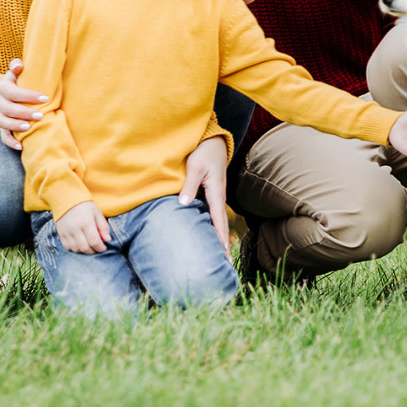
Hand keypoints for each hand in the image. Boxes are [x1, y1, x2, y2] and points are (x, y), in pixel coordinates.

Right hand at [0, 58, 47, 149]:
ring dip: (16, 126)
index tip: (45, 98)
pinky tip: (21, 146)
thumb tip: (18, 64)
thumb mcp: (15, 72)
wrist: (3, 92)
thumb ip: (16, 66)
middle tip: (40, 115)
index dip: (29, 96)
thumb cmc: (16, 81)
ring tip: (29, 127)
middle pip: (9, 109)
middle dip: (25, 113)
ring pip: (3, 123)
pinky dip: (10, 142)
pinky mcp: (0, 126)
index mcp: (2, 87)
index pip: (14, 93)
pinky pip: (3, 136)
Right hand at [56, 201, 110, 253]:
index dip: (100, 248)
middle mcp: (75, 228)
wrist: (67, 200)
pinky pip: (67, 247)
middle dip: (93, 251)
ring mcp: (66, 232)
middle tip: (97, 248)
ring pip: (76, 249)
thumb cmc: (85, 207)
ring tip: (89, 246)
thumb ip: (103, 226)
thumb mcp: (97, 213)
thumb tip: (107, 240)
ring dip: (84, 251)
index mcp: (86, 222)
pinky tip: (79, 244)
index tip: (104, 247)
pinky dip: (74, 249)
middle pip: (85, 248)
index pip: (94, 241)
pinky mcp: (60, 233)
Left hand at [180, 135, 230, 249]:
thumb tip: (183, 205)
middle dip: (222, 244)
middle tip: (223, 265)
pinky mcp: (211, 194)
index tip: (222, 254)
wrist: (213, 142)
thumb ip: (189, 186)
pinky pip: (213, 215)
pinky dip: (213, 227)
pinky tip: (208, 235)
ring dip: (218, 238)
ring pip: (217, 221)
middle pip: (221, 225)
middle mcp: (218, 198)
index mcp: (215, 193)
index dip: (220, 237)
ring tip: (218, 256)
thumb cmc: (203, 153)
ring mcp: (216, 196)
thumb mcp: (195, 167)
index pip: (218, 220)